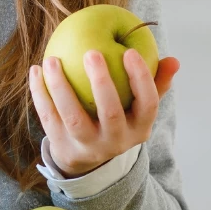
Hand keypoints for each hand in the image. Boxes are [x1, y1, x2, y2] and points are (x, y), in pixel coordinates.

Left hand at [29, 49, 179, 177]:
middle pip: (110, 113)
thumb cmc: (119, 117)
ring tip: (52, 60)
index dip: (141, 79)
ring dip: (61, 88)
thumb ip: (156, 82)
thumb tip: (173, 60)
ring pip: (73, 118)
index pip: (147, 104)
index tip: (130, 51)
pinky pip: (49, 117)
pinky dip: (40, 94)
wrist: (88, 158)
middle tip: (91, 52)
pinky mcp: (62, 146)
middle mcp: (115, 141)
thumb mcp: (139, 107)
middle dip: (102, 83)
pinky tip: (36, 70)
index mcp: (139, 128)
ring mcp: (87, 146)